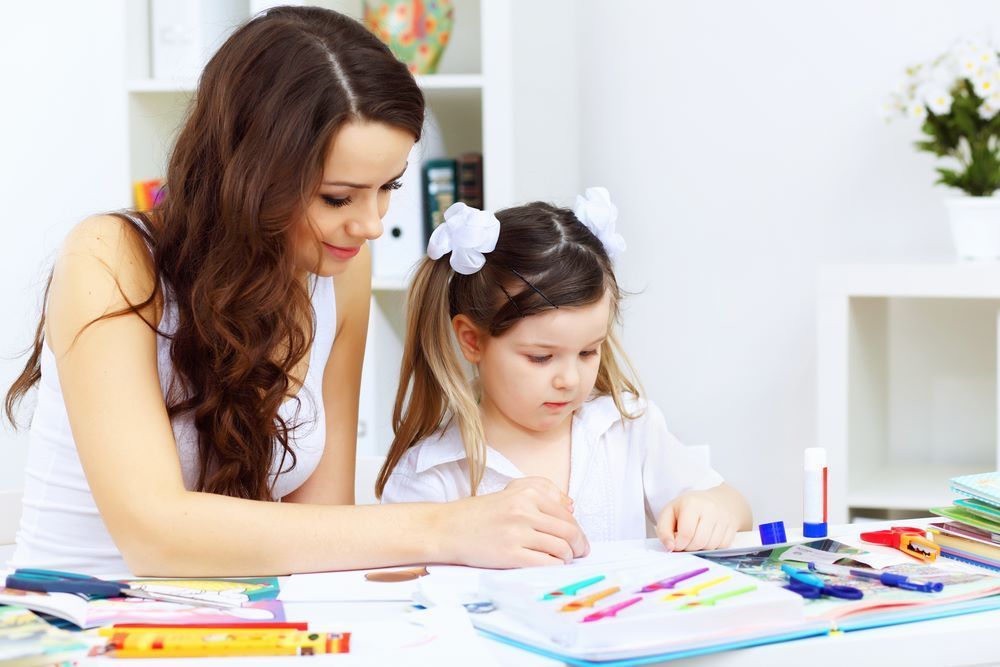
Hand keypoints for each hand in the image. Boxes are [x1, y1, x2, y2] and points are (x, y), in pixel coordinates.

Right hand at [439, 477, 589, 567]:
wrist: (448, 528)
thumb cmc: (480, 513)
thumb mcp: (511, 492)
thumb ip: (542, 493)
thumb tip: (571, 506)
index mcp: (528, 493)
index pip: (567, 516)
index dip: (578, 531)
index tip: (579, 541)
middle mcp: (524, 510)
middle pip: (568, 532)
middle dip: (579, 547)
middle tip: (579, 553)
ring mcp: (517, 533)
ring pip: (560, 549)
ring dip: (567, 558)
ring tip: (562, 560)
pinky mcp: (510, 554)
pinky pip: (545, 563)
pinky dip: (554, 567)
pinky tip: (549, 566)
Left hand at [656, 489, 737, 551]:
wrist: (717, 500)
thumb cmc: (689, 507)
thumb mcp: (670, 512)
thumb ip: (663, 530)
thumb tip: (670, 547)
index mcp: (692, 503)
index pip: (686, 533)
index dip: (679, 544)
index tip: (675, 544)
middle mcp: (711, 509)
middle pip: (699, 542)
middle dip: (689, 548)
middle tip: (685, 543)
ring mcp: (724, 518)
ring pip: (711, 546)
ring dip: (700, 548)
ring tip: (695, 539)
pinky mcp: (732, 527)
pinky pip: (722, 546)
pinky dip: (712, 547)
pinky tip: (707, 538)